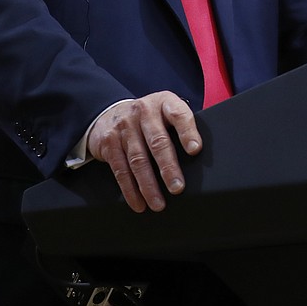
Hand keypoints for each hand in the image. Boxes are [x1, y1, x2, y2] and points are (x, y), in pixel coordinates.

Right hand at [87, 92, 201, 212]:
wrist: (109, 113)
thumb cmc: (148, 118)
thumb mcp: (165, 113)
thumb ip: (180, 127)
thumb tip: (198, 156)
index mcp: (164, 102)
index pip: (179, 114)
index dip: (188, 132)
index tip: (195, 150)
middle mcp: (143, 111)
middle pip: (158, 141)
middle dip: (168, 168)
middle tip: (177, 188)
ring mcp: (124, 126)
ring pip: (138, 159)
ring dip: (149, 185)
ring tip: (158, 203)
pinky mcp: (109, 142)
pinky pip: (120, 169)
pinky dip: (130, 189)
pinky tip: (139, 202)